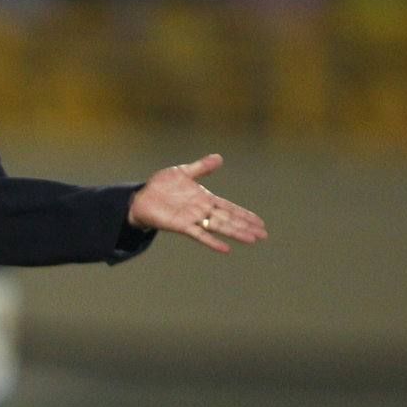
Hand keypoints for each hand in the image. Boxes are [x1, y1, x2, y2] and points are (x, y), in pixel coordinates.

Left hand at [128, 154, 266, 252]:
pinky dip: (213, 242)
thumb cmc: (162, 185)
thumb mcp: (183, 172)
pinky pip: (200, 235)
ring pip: (219, 227)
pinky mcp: (182, 226)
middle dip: (246, 226)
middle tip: (264, 234)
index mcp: (205, 198)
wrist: (142, 196)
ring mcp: (193, 219)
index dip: (245, 214)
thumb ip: (202, 167)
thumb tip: (220, 157)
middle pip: (229, 219)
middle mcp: (202, 210)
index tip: (260, 222)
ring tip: (252, 239)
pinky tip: (226, 249)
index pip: (230, 207)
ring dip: (236, 233)